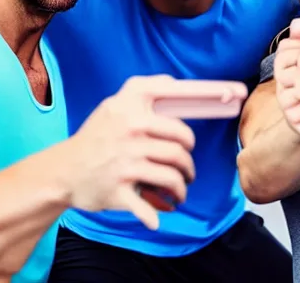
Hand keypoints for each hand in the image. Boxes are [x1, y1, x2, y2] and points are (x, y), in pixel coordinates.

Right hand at [62, 75, 195, 229]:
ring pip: (174, 174)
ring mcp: (125, 160)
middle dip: (190, 160)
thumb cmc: (95, 136)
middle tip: (187, 167)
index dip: (210, 91)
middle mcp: (129, 130)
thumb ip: (140, 91)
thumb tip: (173, 82)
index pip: (175, 92)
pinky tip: (157, 216)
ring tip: (180, 188)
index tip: (237, 92)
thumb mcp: (112, 106)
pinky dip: (156, 215)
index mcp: (129, 106)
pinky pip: (150, 207)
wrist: (63, 170)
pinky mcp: (119, 189)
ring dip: (182, 185)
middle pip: (182, 142)